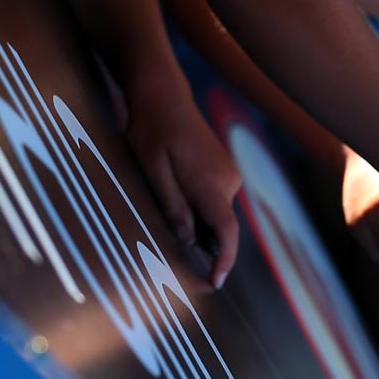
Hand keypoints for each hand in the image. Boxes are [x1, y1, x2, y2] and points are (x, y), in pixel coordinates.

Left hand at [124, 80, 240, 288]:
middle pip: (220, 227)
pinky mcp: (222, 170)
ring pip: (216, 215)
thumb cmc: (150, 130)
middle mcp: (228, 181)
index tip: (213, 284)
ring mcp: (228, 174)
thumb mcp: (152, 170)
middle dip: (202, 248)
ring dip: (197, 228)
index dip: (223, 262)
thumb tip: (186, 241)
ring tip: (166, 224)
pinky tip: (174, 207)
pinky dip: (199, 213)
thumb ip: (172, 206)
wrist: (162, 95)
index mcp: (212, 183)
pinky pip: (214, 201)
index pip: (227, 233)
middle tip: (173, 262)